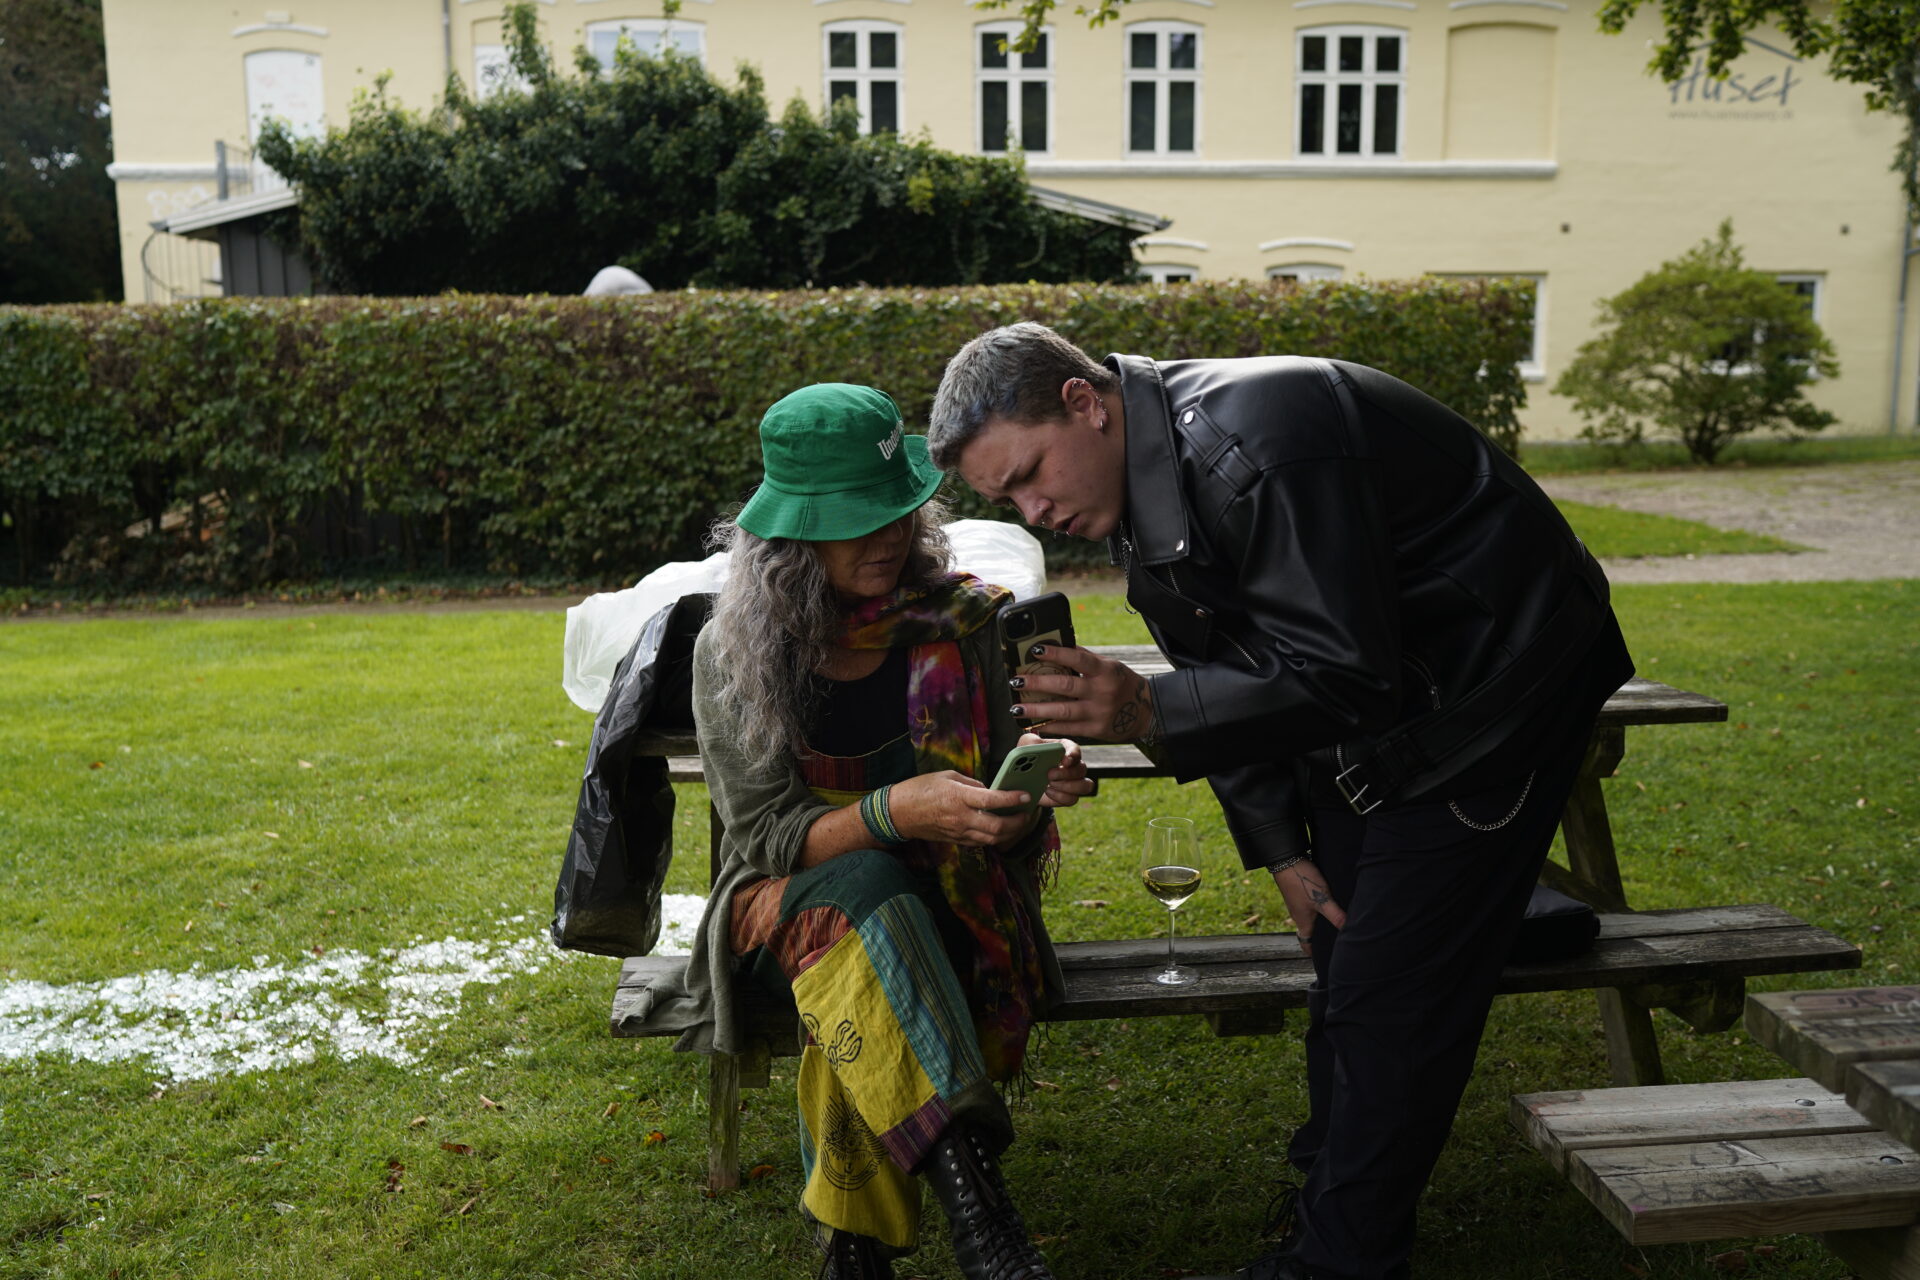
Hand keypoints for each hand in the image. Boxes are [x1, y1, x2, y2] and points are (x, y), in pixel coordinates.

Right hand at [886, 770, 1035, 845]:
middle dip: (1017, 823)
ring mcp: (958, 832)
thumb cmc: (921, 789)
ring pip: (992, 839)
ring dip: (1009, 833)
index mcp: (959, 796)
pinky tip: (1000, 830)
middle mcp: (961, 817)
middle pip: (997, 827)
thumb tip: (989, 790)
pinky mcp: (956, 840)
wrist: (899, 812)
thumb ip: (971, 783)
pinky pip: (980, 842)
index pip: (992, 800)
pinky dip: (994, 838)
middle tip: (1027, 814)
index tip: (1026, 795)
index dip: (1012, 799)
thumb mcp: (947, 776)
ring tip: (1019, 823)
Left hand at [1008, 644, 1155, 745]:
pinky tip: (1032, 724)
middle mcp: (1102, 691)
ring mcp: (1098, 713)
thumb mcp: (1109, 666)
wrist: (1145, 712)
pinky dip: (1048, 726)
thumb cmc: (1121, 683)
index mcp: (1105, 671)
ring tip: (1016, 708)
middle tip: (1016, 681)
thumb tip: (1056, 646)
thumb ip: (1085, 659)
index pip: (1077, 658)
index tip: (1034, 650)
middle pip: (1065, 686)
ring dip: (1036, 710)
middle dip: (1037, 683)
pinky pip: (1068, 728)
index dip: (1056, 653)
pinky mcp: (1095, 730)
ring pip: (1062, 711)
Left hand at [1017, 732, 1095, 807]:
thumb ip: (1030, 741)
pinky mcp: (1069, 796)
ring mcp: (1074, 782)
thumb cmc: (1028, 758)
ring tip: (1049, 784)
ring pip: (1085, 786)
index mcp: (1065, 748)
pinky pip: (1073, 799)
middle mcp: (1073, 765)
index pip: (1075, 749)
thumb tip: (1035, 744)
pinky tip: (1048, 791)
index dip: (1073, 755)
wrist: (1023, 779)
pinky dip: (1061, 797)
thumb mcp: (1026, 745)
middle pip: (1081, 769)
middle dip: (1067, 773)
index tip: (1065, 760)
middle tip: (1050, 775)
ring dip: (1068, 786)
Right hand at [1273, 858, 1347, 956]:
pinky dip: (1320, 910)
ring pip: (1311, 919)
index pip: (1306, 944)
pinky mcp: (1301, 892)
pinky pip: (1311, 907)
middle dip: (1321, 939)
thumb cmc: (1302, 881)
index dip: (1314, 953)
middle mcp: (1299, 915)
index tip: (1324, 959)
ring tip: (1337, 924)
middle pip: (1310, 933)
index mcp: (1302, 922)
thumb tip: (1349, 931)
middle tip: (1336, 943)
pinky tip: (1331, 904)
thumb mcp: (1322, 898)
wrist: (1285, 859)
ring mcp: (1299, 904)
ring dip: (1322, 924)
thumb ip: (1335, 914)